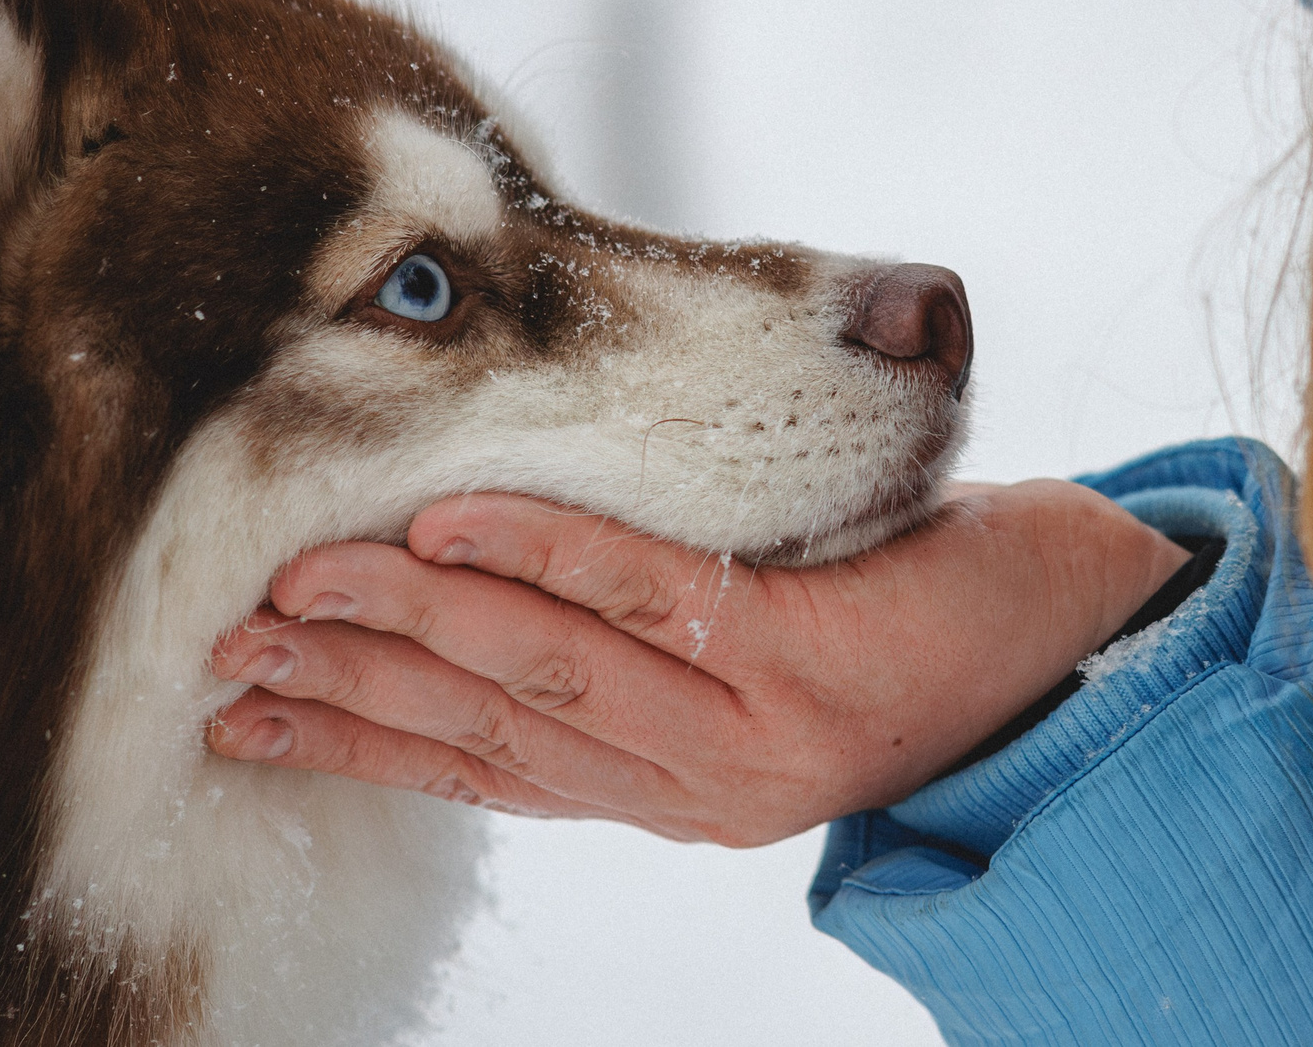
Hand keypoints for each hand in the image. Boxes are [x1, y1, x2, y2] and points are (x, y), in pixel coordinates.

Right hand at [205, 480, 1188, 845]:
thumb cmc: (900, 618)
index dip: (356, 750)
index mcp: (672, 787)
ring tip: (305, 586)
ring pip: (549, 670)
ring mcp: (756, 729)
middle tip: (230, 653)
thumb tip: (489, 582)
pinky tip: (456, 525)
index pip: (484, 776)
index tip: (240, 722)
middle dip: (351, 692)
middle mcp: (700, 782)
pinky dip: (546, 555)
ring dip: (414, 623)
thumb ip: (635, 649)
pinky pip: (655, 595)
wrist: (1082, 640)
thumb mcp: (750, 664)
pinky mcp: (813, 655)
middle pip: (491, 733)